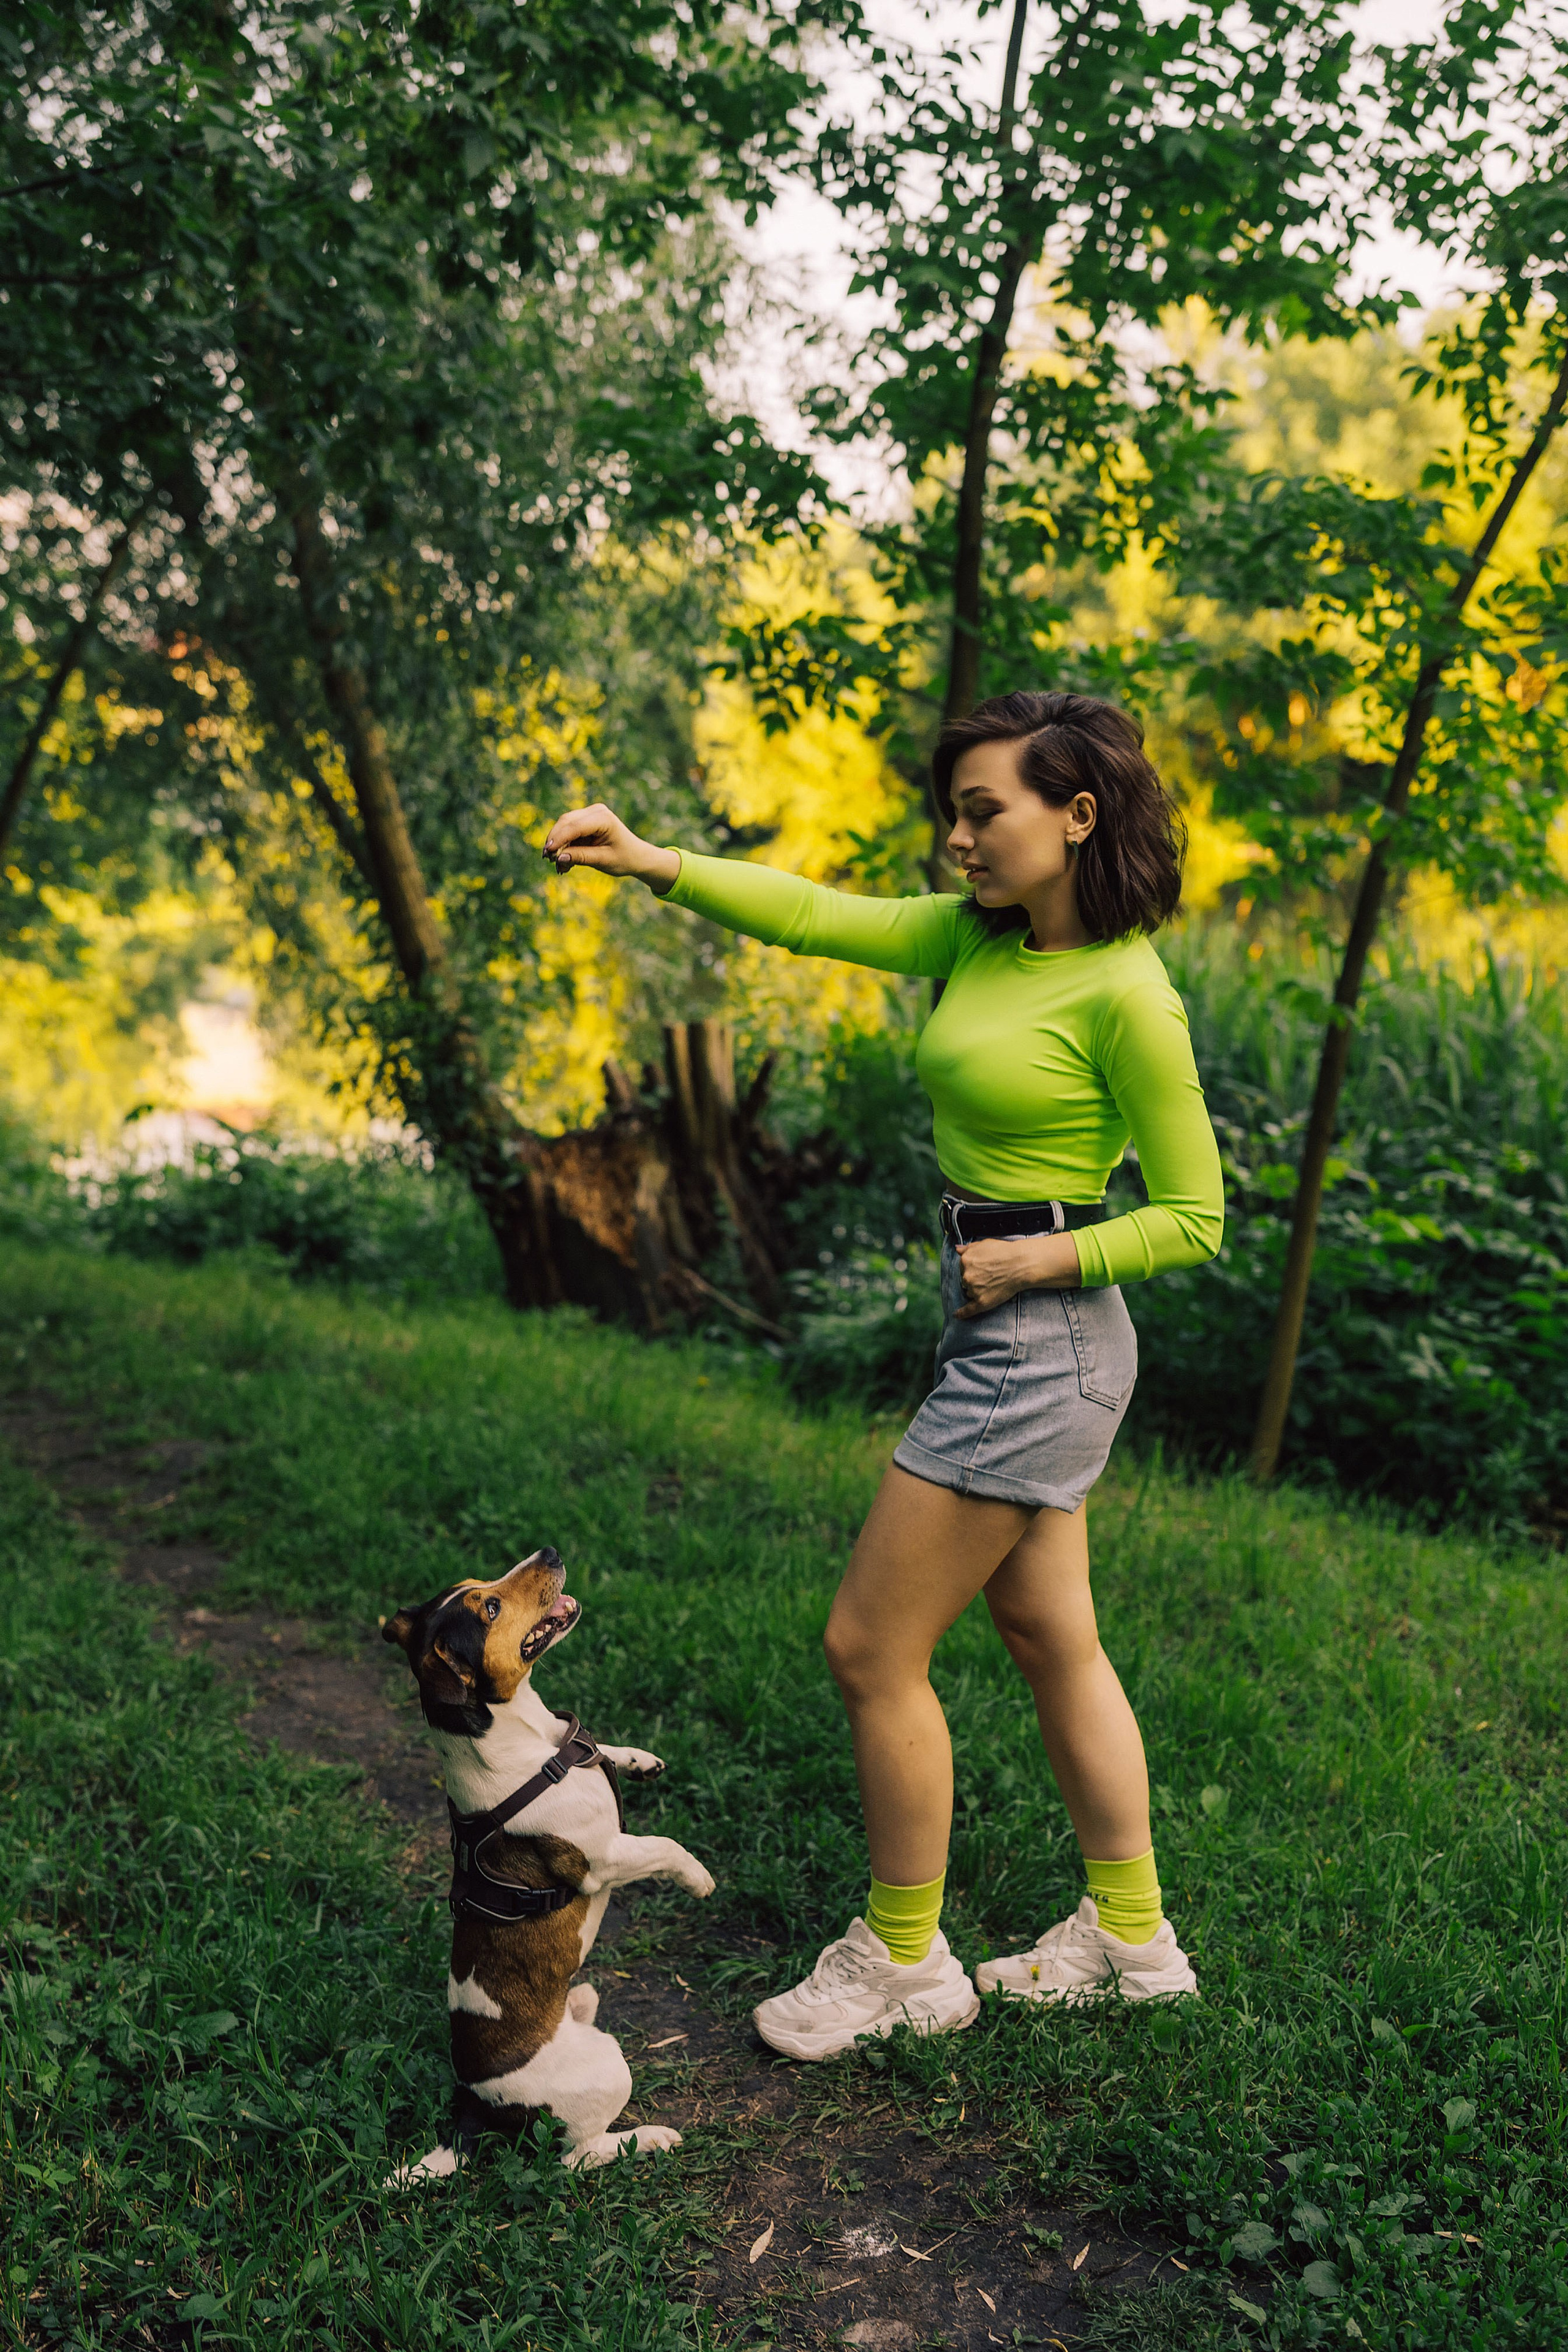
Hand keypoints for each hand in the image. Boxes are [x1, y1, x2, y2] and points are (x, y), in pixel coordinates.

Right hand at [541, 803, 679, 891]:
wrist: (636, 856)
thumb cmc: (624, 858)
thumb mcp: (603, 860)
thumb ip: (581, 857)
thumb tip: (559, 858)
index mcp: (604, 818)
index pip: (575, 827)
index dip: (559, 839)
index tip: (548, 853)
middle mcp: (596, 811)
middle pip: (566, 822)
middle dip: (555, 841)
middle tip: (547, 860)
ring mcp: (590, 814)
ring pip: (564, 826)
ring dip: (558, 845)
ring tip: (558, 866)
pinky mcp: (585, 822)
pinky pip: (568, 831)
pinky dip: (564, 846)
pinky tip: (564, 863)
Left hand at [954, 1231, 1081, 1316]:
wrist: (1021, 1264)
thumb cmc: (1005, 1253)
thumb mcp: (984, 1244)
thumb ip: (969, 1247)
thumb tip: (957, 1249)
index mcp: (965, 1260)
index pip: (963, 1268)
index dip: (974, 1268)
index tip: (984, 1268)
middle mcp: (966, 1275)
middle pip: (965, 1280)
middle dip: (975, 1278)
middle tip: (990, 1275)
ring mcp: (973, 1289)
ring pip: (970, 1292)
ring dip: (977, 1289)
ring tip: (994, 1283)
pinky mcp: (982, 1302)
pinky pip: (968, 1310)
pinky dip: (962, 1313)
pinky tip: (957, 1315)